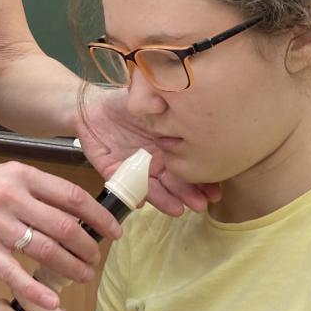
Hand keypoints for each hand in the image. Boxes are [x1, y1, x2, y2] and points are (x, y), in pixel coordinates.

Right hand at [0, 162, 120, 309]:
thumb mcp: (5, 178)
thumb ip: (37, 191)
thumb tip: (77, 212)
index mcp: (22, 175)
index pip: (72, 196)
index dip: (98, 217)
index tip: (113, 231)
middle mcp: (10, 196)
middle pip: (64, 226)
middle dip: (87, 248)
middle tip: (95, 260)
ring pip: (45, 250)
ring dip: (70, 267)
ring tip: (82, 276)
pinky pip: (14, 272)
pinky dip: (36, 289)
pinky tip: (52, 300)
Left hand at [76, 86, 220, 215]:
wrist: (94, 102)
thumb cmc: (129, 101)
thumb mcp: (157, 105)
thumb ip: (173, 117)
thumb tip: (196, 126)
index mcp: (169, 147)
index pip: (189, 165)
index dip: (203, 178)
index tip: (217, 190)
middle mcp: (155, 162)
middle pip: (174, 182)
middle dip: (189, 194)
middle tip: (202, 203)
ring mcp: (135, 169)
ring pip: (152, 188)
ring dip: (165, 200)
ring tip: (179, 209)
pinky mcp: (113, 171)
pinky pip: (123, 185)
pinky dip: (132, 194)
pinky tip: (142, 202)